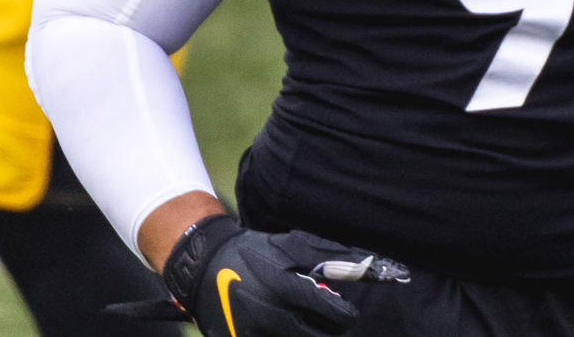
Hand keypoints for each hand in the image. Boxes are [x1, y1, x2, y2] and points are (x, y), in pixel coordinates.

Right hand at [125, 214, 406, 335]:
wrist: (205, 265)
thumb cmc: (255, 251)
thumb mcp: (292, 245)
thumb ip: (329, 256)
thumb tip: (369, 262)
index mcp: (286, 287)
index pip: (330, 311)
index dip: (345, 314)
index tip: (348, 313)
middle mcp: (271, 313)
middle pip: (317, 336)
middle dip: (330, 331)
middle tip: (332, 325)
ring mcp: (254, 332)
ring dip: (310, 335)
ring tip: (311, 326)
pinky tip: (288, 329)